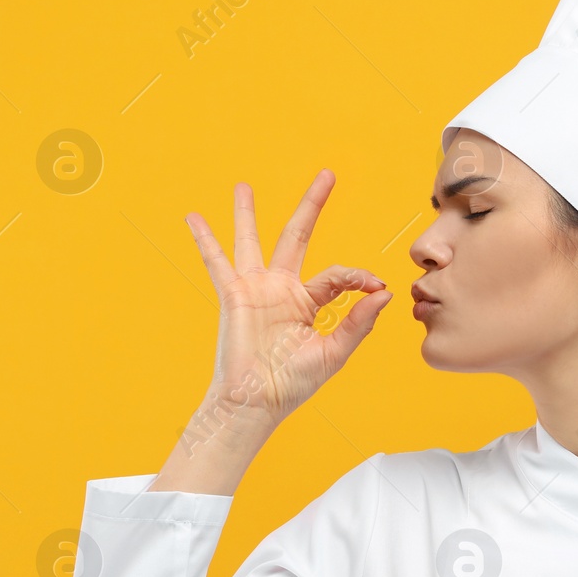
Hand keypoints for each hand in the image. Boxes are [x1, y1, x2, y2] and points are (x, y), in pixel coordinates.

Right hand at [183, 169, 392, 435]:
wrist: (257, 402)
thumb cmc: (293, 384)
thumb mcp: (333, 353)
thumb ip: (358, 323)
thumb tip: (383, 293)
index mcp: (308, 302)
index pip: (337, 276)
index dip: (358, 277)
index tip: (376, 285)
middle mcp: (282, 289)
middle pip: (297, 236)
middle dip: (312, 205)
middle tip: (327, 174)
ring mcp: (256, 289)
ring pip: (253, 240)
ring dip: (247, 213)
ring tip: (243, 186)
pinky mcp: (234, 294)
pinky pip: (217, 261)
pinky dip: (205, 239)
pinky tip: (193, 217)